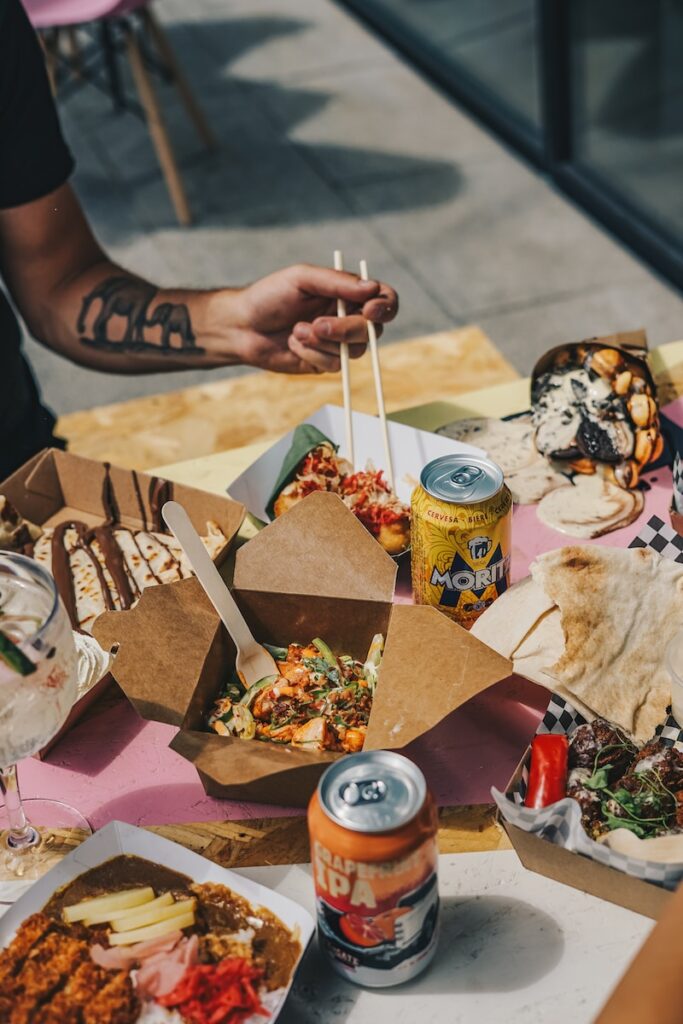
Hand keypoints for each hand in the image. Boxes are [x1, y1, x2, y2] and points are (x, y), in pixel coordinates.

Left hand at [230, 263, 398, 372]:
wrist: (241, 326)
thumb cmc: (269, 296)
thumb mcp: (302, 279)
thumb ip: (337, 282)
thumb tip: (372, 288)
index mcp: (347, 293)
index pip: (384, 299)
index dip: (385, 306)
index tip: (369, 310)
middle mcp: (347, 317)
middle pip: (372, 330)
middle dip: (346, 329)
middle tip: (317, 325)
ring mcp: (338, 342)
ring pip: (355, 351)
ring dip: (324, 342)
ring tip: (296, 330)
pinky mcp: (325, 362)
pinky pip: (334, 364)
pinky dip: (312, 353)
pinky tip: (293, 343)